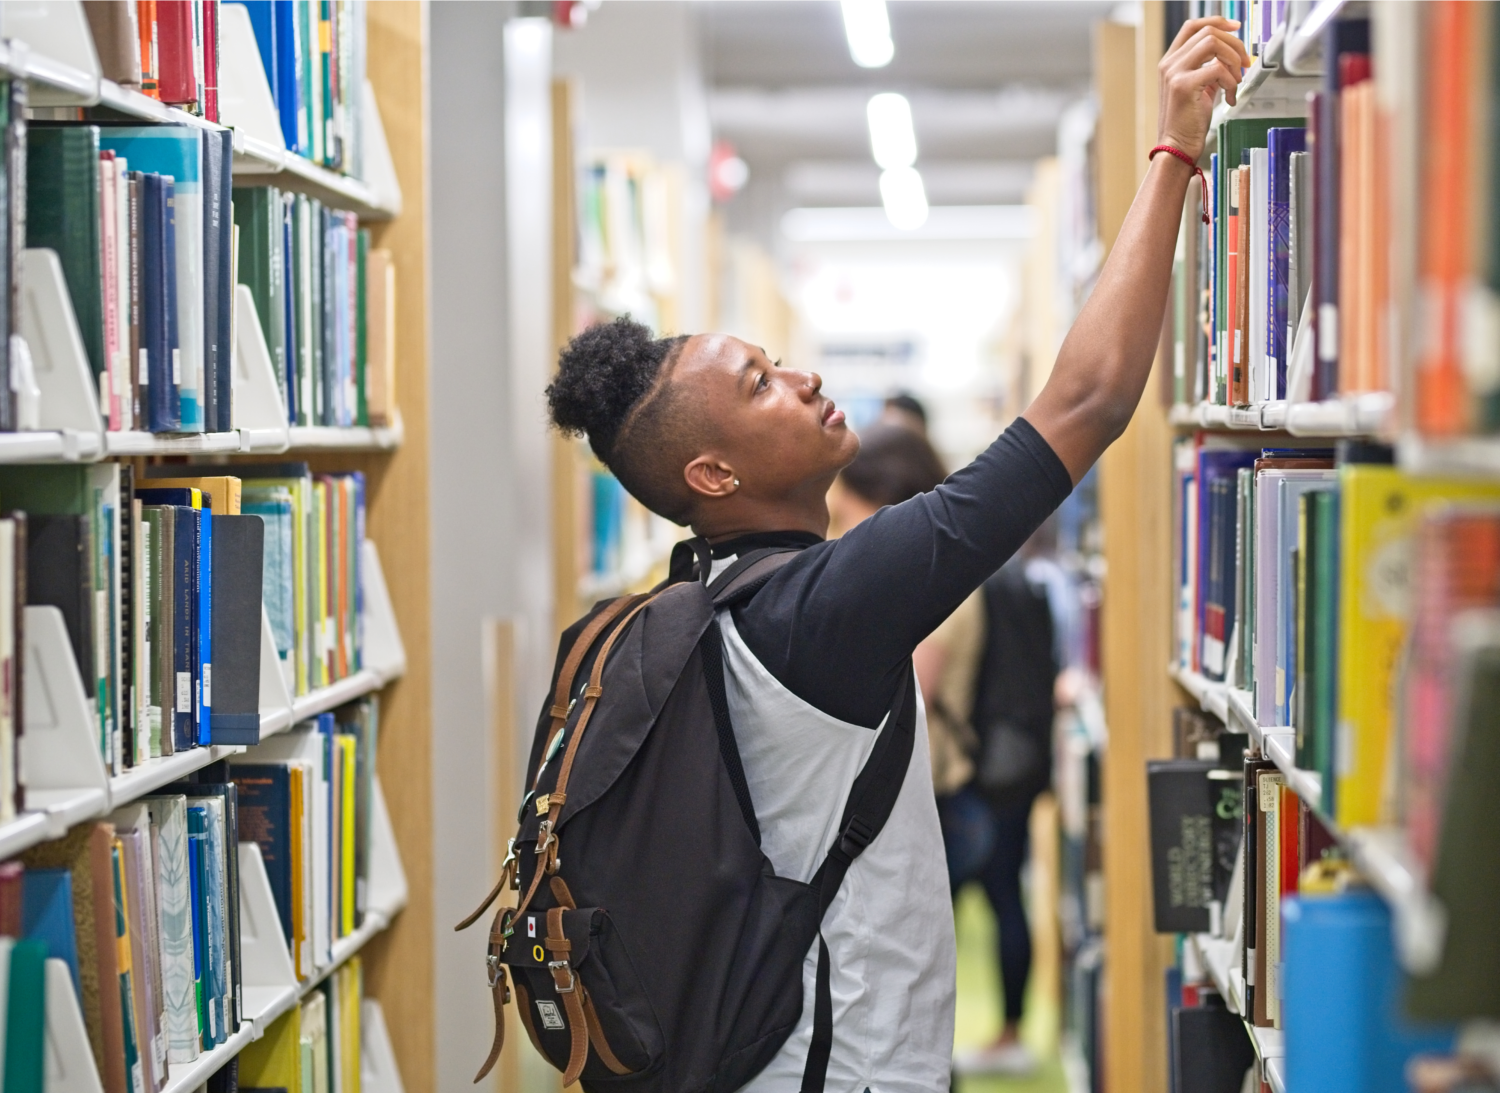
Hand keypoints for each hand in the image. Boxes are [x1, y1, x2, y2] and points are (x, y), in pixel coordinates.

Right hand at [1157, 17, 1252, 160]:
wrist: (1177, 147)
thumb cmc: (1188, 123)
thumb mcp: (1200, 88)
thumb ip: (1209, 69)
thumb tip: (1231, 56)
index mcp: (1171, 62)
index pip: (1193, 27)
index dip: (1217, 22)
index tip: (1236, 27)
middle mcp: (1169, 64)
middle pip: (1208, 32)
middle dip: (1234, 44)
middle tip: (1245, 62)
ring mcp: (1174, 73)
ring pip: (1213, 43)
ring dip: (1233, 59)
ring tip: (1237, 80)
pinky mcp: (1183, 86)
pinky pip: (1217, 69)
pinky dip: (1230, 81)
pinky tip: (1230, 95)